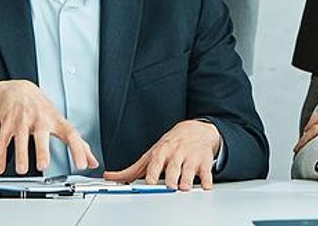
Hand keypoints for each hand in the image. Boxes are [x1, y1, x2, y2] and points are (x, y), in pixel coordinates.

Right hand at [0, 80, 97, 175]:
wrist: (18, 90)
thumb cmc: (42, 109)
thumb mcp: (60, 122)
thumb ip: (78, 143)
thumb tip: (92, 161)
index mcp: (56, 120)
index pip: (71, 134)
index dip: (78, 149)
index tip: (82, 164)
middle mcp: (40, 119)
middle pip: (41, 134)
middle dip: (42, 150)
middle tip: (43, 165)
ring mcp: (22, 119)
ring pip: (20, 136)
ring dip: (20, 154)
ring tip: (22, 169)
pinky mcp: (7, 121)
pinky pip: (2, 139)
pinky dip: (0, 155)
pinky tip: (0, 167)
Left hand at [104, 119, 221, 191]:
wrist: (196, 129)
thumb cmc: (170, 145)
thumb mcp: (151, 154)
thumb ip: (132, 169)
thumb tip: (110, 177)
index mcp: (160, 154)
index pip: (154, 165)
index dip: (152, 175)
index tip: (150, 183)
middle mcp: (175, 155)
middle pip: (172, 168)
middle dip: (171, 177)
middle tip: (170, 186)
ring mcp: (190, 158)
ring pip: (189, 171)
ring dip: (187, 180)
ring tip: (185, 187)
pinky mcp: (204, 162)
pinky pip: (206, 173)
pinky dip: (206, 180)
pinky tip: (205, 186)